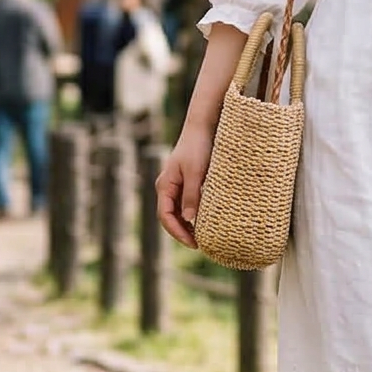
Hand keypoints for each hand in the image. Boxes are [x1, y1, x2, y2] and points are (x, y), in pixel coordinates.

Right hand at [157, 124, 214, 247]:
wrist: (202, 127)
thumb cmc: (198, 147)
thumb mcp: (196, 172)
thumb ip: (191, 195)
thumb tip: (189, 220)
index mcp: (165, 185)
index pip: (165, 216)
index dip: (177, 233)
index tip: (193, 243)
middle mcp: (167, 187)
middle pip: (170, 217)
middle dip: (182, 232)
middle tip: (200, 244)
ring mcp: (176, 185)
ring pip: (178, 211)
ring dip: (188, 225)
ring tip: (203, 236)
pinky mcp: (186, 182)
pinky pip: (186, 203)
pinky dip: (194, 214)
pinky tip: (206, 220)